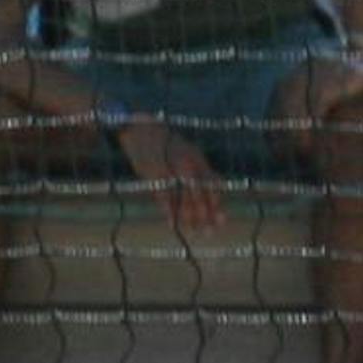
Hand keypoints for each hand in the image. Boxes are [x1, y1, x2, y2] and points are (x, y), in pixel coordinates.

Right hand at [115, 115, 226, 234]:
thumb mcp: (190, 151)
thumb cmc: (166, 144)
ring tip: (195, 232)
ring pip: (183, 199)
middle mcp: (187, 164)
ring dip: (190, 219)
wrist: (141, 130)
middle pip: (200, 195)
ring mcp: (171, 170)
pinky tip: (173, 225)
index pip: (212, 184)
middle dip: (206, 215)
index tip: (221, 219)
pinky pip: (164, 198)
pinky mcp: (155, 175)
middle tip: (210, 232)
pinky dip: (169, 213)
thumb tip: (217, 186)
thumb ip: (202, 169)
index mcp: (197, 159)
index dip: (217, 203)